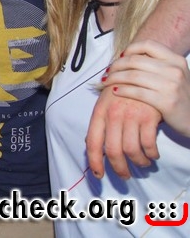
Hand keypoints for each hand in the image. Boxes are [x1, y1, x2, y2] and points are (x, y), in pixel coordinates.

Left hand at [86, 46, 162, 179]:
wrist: (144, 69)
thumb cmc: (124, 89)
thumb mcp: (108, 102)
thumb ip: (101, 122)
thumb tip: (92, 144)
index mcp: (100, 111)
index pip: (93, 142)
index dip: (94, 161)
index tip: (98, 175)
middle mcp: (113, 114)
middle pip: (113, 151)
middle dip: (119, 168)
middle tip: (125, 175)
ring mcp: (131, 114)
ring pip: (132, 150)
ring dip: (139, 162)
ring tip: (143, 163)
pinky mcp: (149, 115)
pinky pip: (149, 144)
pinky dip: (151, 153)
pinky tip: (153, 154)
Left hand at [102, 40, 189, 136]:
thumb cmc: (179, 95)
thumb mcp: (174, 74)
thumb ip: (156, 64)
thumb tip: (127, 56)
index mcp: (176, 60)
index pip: (148, 44)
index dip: (130, 48)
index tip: (120, 56)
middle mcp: (175, 70)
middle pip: (135, 60)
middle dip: (116, 65)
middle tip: (107, 71)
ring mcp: (171, 86)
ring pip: (133, 76)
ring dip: (114, 77)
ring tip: (106, 81)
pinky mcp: (166, 102)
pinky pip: (136, 92)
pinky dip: (122, 90)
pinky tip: (115, 91)